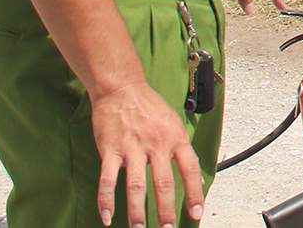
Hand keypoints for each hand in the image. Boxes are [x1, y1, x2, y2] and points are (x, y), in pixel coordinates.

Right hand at [91, 81, 203, 227]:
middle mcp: (156, 144)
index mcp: (175, 137)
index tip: (196, 213)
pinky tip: (107, 217)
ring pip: (136, 185)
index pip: (190, 169)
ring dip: (137, 211)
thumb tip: (189, 170)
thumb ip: (178, 146)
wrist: (122, 88)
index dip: (194, 193)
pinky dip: (106, 201)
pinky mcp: (111, 150)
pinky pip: (108, 180)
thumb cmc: (148, 106)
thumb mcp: (173, 122)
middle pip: (163, 183)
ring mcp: (132, 148)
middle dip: (166, 209)